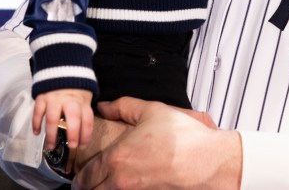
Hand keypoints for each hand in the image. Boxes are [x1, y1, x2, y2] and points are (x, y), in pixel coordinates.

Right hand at [33, 89, 93, 150]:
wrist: (62, 67)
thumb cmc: (75, 88)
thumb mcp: (84, 96)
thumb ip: (83, 111)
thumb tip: (83, 133)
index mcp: (83, 102)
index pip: (87, 120)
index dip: (86, 134)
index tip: (82, 146)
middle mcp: (70, 101)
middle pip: (73, 119)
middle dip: (73, 134)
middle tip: (71, 147)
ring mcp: (55, 99)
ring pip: (53, 119)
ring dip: (51, 134)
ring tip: (50, 146)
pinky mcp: (42, 97)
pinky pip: (38, 112)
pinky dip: (36, 123)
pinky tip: (36, 133)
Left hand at [73, 97, 241, 189]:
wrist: (208, 162)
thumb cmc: (184, 138)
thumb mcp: (153, 111)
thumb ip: (124, 106)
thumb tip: (105, 106)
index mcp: (116, 158)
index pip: (85, 175)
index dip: (80, 176)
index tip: (81, 175)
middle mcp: (120, 181)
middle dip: (88, 186)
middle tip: (91, 181)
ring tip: (107, 185)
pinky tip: (129, 187)